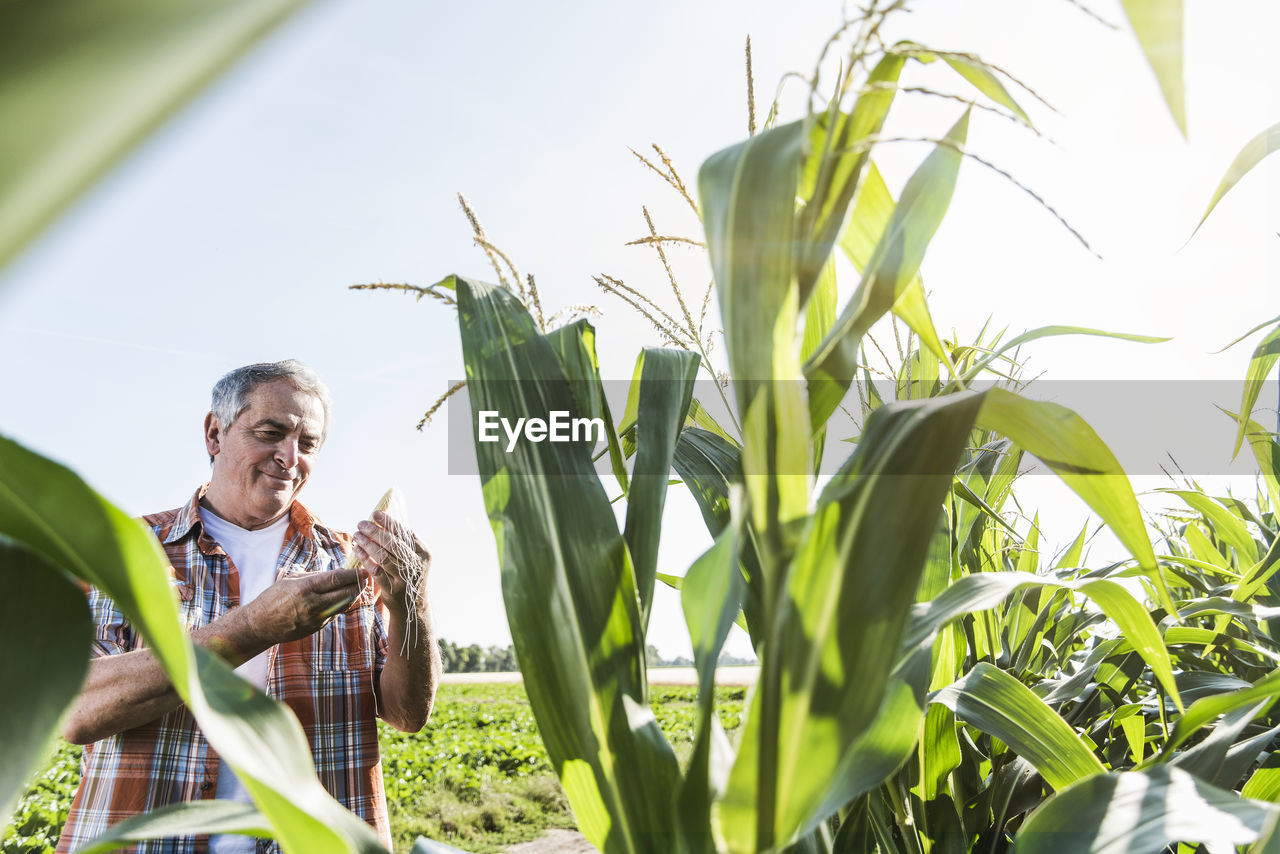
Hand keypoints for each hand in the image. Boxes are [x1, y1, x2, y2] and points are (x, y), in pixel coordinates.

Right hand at [245, 568, 364, 644]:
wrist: (261, 624)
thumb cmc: (273, 597)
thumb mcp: (291, 580)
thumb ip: (315, 577)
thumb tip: (336, 573)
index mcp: (305, 588)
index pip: (336, 579)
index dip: (353, 574)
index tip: (363, 570)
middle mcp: (313, 604)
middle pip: (346, 593)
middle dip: (358, 585)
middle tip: (365, 578)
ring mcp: (316, 618)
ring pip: (344, 605)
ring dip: (353, 595)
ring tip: (357, 587)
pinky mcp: (317, 627)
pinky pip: (335, 613)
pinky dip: (341, 604)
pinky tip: (343, 597)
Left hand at [351, 511, 429, 619]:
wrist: (412, 606)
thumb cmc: (408, 575)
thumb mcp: (412, 558)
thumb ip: (402, 541)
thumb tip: (383, 520)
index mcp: (424, 553)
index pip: (405, 533)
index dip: (389, 522)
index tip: (375, 514)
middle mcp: (417, 565)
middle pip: (393, 544)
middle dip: (375, 532)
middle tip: (361, 524)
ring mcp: (405, 578)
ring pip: (383, 556)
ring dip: (367, 544)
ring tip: (357, 535)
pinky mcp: (393, 589)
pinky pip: (375, 570)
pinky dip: (365, 559)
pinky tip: (357, 550)